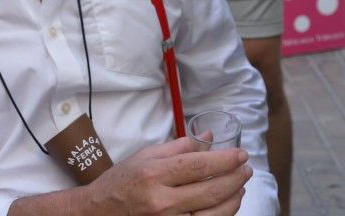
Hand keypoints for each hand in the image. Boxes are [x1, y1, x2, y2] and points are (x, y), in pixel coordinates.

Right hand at [80, 136, 250, 215]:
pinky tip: (226, 206)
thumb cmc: (121, 182)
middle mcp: (161, 201)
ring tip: (240, 188)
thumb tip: (209, 137)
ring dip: (233, 201)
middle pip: (210, 191)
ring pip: (212, 215)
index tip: (241, 154)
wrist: (98, 213)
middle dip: (235, 179)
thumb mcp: (145, 156)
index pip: (198, 165)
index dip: (225, 160)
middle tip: (246, 169)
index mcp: (154, 175)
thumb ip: (179, 147)